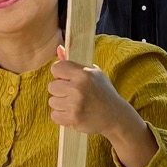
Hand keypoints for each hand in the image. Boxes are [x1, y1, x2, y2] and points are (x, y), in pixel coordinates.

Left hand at [48, 46, 156, 166]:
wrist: (115, 115)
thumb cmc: (103, 92)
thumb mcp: (93, 73)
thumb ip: (73, 63)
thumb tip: (58, 48)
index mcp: (83, 74)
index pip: (56, 68)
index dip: (60, 74)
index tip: (67, 79)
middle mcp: (78, 87)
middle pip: (51, 86)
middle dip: (60, 90)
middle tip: (73, 93)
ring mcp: (75, 104)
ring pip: (52, 101)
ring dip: (61, 104)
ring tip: (74, 104)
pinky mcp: (73, 119)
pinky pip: (54, 115)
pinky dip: (61, 116)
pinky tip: (73, 113)